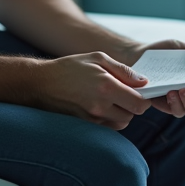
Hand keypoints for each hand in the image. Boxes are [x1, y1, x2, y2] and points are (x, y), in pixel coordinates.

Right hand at [30, 52, 151, 129]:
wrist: (41, 83)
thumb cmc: (71, 67)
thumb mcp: (98, 58)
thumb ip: (124, 71)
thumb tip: (144, 82)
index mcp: (107, 87)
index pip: (139, 104)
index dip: (144, 99)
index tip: (140, 92)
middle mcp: (100, 106)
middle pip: (131, 115)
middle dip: (132, 105)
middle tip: (124, 93)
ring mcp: (91, 119)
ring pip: (120, 124)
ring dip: (121, 114)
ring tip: (110, 99)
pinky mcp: (84, 126)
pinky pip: (107, 127)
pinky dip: (109, 119)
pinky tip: (100, 106)